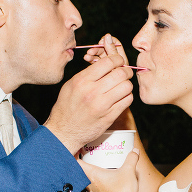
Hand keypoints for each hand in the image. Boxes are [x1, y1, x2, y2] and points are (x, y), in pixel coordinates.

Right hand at [45, 33, 133, 154]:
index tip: (118, 61)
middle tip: (124, 73)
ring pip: (127, 87)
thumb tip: (106, 64)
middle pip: (120, 74)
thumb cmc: (66, 107)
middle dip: (126, 71)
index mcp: (82, 81)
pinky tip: (121, 97)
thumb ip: (87, 74)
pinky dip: (127, 96)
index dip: (117, 59)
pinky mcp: (109, 117)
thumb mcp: (71, 85)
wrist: (64, 131)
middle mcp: (92, 92)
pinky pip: (127, 101)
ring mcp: (102, 105)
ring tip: (122, 86)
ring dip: (127, 84)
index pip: (108, 62)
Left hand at [77, 148, 140, 191]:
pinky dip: (98, 187)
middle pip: (81, 173)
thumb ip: (132, 158)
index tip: (79, 151)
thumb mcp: (129, 170)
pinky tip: (107, 185)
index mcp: (93, 175)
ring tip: (100, 172)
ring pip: (87, 183)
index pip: (77, 163)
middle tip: (91, 159)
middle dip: (85, 165)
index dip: (75, 155)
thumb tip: (134, 151)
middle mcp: (90, 185)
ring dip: (91, 177)